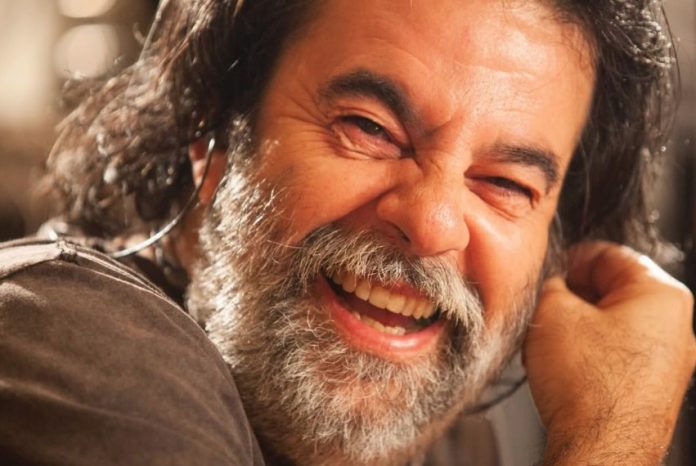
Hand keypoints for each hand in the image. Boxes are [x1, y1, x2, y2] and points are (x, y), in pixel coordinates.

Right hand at [524, 242, 695, 465]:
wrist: (599, 447)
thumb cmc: (587, 385)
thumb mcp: (553, 312)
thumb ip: (552, 284)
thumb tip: (553, 284)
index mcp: (662, 295)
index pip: (612, 254)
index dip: (573, 258)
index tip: (552, 267)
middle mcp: (676, 327)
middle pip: (615, 291)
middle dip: (574, 297)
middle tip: (544, 305)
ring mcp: (668, 361)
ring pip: (614, 324)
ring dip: (577, 325)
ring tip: (546, 338)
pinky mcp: (653, 387)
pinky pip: (618, 354)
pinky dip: (588, 351)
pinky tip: (561, 363)